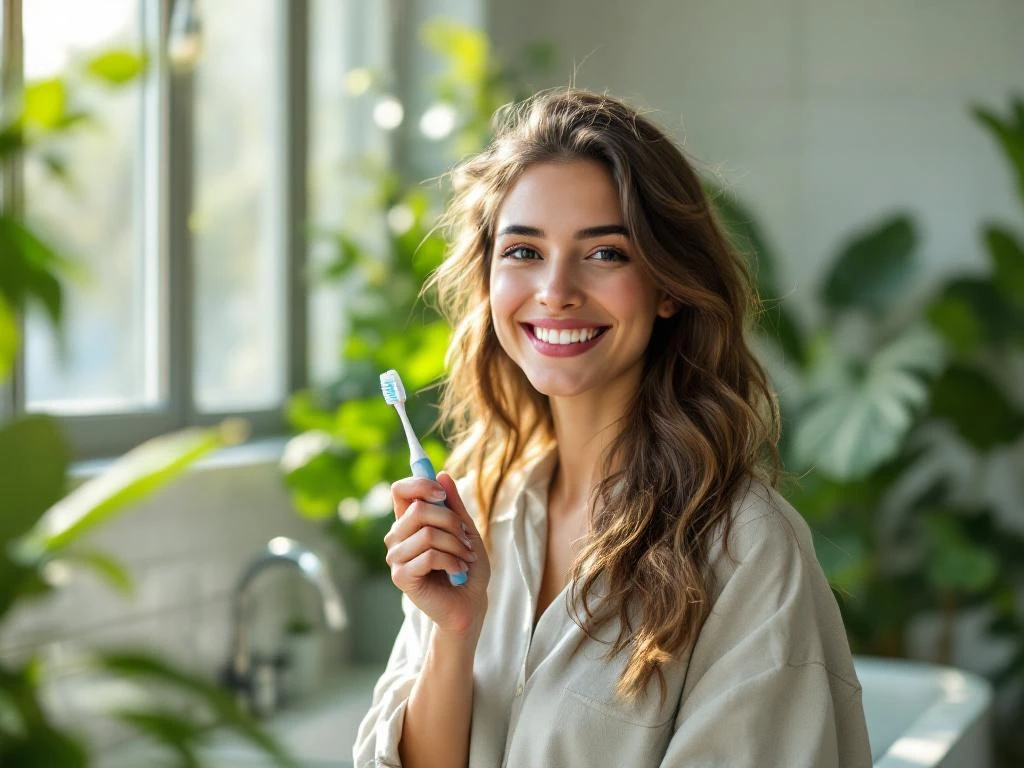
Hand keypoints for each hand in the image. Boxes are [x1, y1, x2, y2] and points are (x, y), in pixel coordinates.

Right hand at [385, 472, 490, 636]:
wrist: (470, 603)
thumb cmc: (467, 566)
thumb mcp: (466, 530)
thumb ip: (453, 505)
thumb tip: (441, 474)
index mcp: (409, 521)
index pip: (400, 490)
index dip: (419, 484)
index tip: (442, 494)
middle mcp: (397, 536)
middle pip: (418, 509)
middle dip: (451, 522)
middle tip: (466, 538)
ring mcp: (396, 557)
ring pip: (427, 534)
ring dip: (455, 545)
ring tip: (466, 558)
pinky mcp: (401, 576)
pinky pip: (429, 556)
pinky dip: (452, 561)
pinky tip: (458, 571)